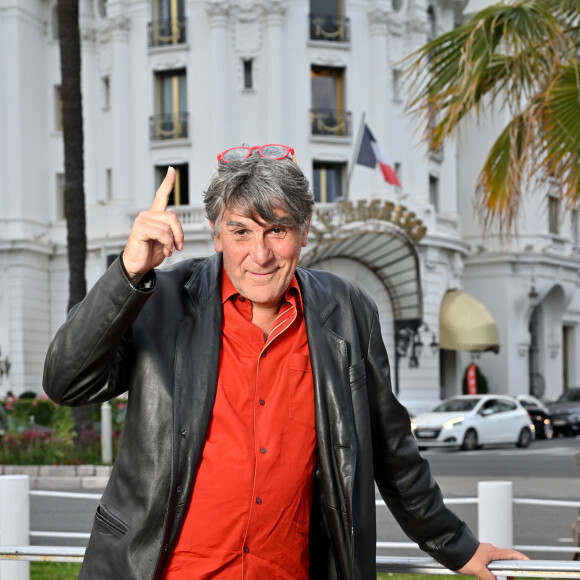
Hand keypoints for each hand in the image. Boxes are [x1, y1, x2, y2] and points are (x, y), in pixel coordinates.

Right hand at [122, 167, 184, 284]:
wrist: (139, 266)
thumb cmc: (151, 253)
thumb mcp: (167, 239)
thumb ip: (171, 227)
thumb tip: (172, 212)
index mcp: (155, 215)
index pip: (161, 195)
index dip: (167, 183)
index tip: (171, 170)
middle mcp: (148, 214)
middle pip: (173, 217)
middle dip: (180, 234)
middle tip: (179, 246)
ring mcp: (142, 220)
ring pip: (168, 227)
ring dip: (173, 242)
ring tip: (169, 250)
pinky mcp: (140, 228)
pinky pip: (162, 233)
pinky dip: (167, 244)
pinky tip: (165, 250)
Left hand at [459, 543, 527, 579]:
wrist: (450, 549)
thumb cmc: (463, 555)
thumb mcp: (478, 569)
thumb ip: (489, 578)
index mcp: (493, 551)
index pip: (512, 554)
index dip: (522, 559)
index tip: (530, 563)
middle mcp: (491, 552)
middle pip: (507, 561)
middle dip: (512, 571)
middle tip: (512, 579)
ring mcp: (486, 555)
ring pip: (499, 566)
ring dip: (502, 574)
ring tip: (504, 579)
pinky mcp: (481, 559)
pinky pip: (491, 567)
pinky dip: (493, 575)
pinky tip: (489, 579)